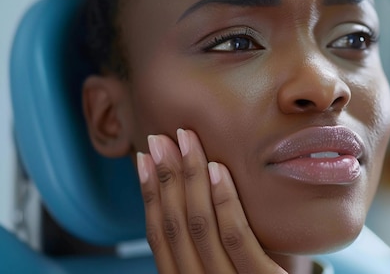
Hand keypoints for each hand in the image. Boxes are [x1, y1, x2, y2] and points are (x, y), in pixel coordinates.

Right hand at [136, 129, 286, 273]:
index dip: (149, 196)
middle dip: (165, 178)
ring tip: (186, 141)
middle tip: (160, 138)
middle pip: (175, 227)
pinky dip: (224, 202)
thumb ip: (208, 246)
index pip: (159, 236)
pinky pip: (237, 239)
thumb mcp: (226, 268)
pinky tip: (218, 169)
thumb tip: (188, 198)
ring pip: (200, 228)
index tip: (143, 159)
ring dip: (189, 179)